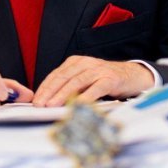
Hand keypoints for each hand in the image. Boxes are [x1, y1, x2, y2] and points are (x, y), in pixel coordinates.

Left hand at [32, 56, 153, 106]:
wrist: (132, 75)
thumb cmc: (105, 80)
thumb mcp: (85, 80)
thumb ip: (70, 87)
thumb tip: (50, 102)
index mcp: (76, 62)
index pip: (56, 75)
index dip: (44, 87)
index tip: (35, 100)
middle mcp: (85, 63)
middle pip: (63, 77)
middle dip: (49, 92)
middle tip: (40, 104)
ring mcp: (98, 70)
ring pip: (76, 82)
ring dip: (63, 94)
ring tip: (52, 105)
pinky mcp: (110, 79)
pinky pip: (95, 89)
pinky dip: (85, 98)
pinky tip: (77, 105)